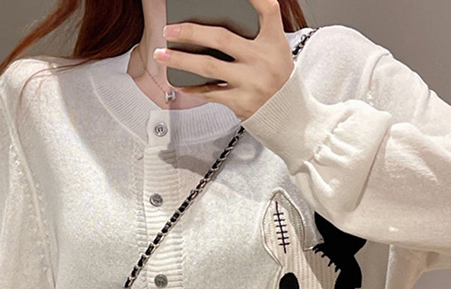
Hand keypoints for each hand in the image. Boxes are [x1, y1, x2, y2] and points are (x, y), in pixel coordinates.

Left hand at [155, 0, 294, 120]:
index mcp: (273, 42)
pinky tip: (178, 82)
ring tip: (162, 55)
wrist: (288, 115)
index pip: (267, 9)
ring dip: (181, 60)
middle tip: (169, 30)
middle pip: (221, 38)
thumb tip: (211, 29)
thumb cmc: (275, 79)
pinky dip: (192, 88)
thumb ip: (254, 36)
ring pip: (209, 66)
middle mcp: (262, 60)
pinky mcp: (240, 102)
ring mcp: (250, 82)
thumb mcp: (275, 51)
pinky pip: (210, 93)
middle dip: (190, 32)